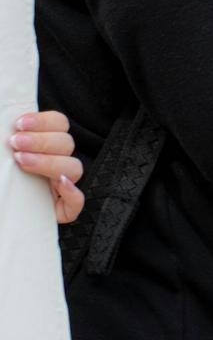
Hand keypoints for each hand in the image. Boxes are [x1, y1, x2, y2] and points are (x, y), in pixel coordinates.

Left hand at [12, 111, 83, 225]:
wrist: (1, 219)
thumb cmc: (0, 181)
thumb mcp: (3, 160)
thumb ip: (5, 148)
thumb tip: (3, 127)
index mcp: (47, 146)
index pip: (59, 124)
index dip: (43, 121)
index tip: (18, 124)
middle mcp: (57, 164)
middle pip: (66, 143)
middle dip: (40, 140)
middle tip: (14, 142)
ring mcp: (62, 188)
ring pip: (74, 167)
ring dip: (49, 161)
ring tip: (21, 161)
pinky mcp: (61, 211)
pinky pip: (77, 201)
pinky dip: (72, 192)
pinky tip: (59, 183)